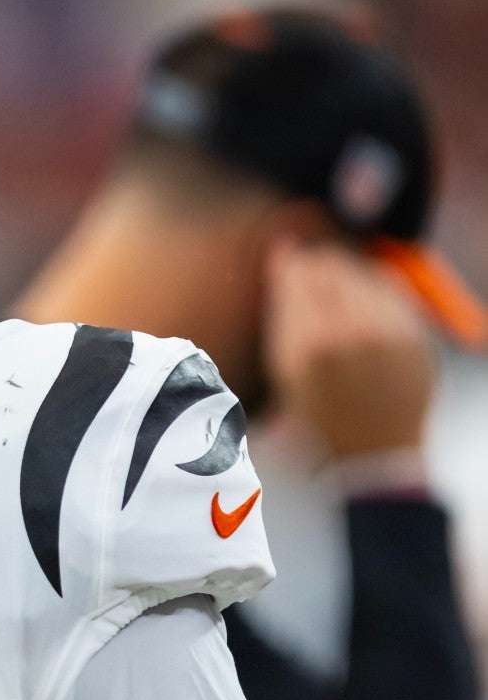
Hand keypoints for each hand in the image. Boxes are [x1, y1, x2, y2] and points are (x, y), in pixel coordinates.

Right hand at [263, 236, 436, 462]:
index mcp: (311, 343)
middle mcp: (353, 331)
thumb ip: (282, 307)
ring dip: (346, 274)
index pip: (300, 274)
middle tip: (311, 273)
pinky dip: (374, 289)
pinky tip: (363, 309)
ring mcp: (390, 332)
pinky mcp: (417, 334)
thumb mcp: (284, 365)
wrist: (375, 448)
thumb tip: (285, 251)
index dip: (292, 260)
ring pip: (363, 273)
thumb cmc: (320, 410)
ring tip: (336, 298)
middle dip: (318, 264)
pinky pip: (391, 290)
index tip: (288, 252)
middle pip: (333, 267)